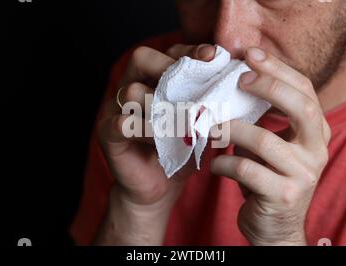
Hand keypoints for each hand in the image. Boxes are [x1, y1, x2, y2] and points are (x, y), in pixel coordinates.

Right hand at [96, 44, 216, 244]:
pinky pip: (121, 123)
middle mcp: (133, 88)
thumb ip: (210, 103)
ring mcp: (117, 109)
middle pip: (142, 58)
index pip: (170, 53)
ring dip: (161, 103)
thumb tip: (236, 86)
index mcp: (156, 81)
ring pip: (132, 91)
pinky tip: (160, 138)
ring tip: (183, 120)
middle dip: (169, 65)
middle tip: (192, 83)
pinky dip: (143, 129)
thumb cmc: (180, 151)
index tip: (213, 57)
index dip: (190, 52)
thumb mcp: (200, 124)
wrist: (158, 188)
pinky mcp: (108, 134)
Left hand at [211, 47, 330, 245]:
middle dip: (268, 86)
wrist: (275, 228)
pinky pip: (246, 170)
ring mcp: (303, 174)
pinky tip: (214, 163)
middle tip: (238, 80)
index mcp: (315, 133)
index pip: (304, 90)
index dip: (278, 70)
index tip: (250, 55)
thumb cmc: (268, 179)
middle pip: (301, 106)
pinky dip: (223, 162)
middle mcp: (316, 151)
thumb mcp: (271, 146)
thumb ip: (263, 120)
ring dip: (230, 129)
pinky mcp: (284, 196)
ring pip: (264, 140)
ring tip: (210, 127)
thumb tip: (231, 86)